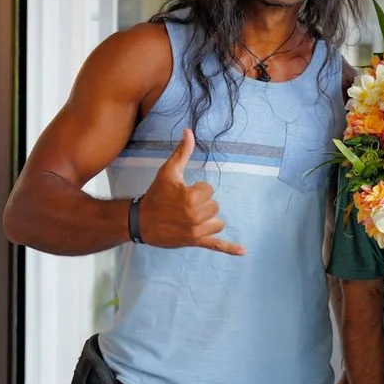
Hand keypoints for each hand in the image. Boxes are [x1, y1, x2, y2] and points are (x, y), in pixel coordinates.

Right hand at [140, 129, 243, 254]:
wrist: (140, 221)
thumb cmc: (155, 195)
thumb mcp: (168, 172)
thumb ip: (182, 152)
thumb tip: (189, 131)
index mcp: (191, 196)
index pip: (209, 190)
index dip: (197, 190)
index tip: (182, 194)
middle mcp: (195, 214)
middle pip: (215, 206)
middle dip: (202, 205)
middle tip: (183, 207)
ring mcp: (196, 230)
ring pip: (218, 222)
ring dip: (208, 221)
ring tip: (190, 219)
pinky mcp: (196, 241)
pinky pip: (216, 245)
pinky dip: (230, 248)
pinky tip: (243, 251)